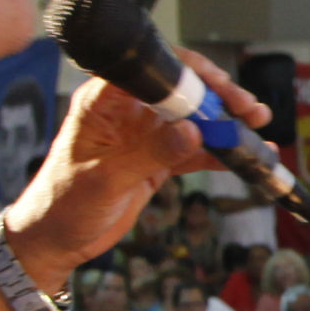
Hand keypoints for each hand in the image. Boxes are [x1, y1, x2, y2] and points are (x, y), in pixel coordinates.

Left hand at [2, 56, 273, 282]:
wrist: (53, 241)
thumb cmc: (61, 206)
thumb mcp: (105, 180)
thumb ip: (150, 154)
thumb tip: (193, 132)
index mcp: (103, 100)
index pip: (151, 70)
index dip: (189, 73)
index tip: (218, 87)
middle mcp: (126, 109)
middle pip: (180, 89)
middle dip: (218, 95)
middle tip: (247, 108)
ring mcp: (143, 133)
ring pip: (193, 117)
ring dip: (224, 122)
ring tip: (256, 125)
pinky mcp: (155, 157)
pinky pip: (194, 148)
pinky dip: (220, 151)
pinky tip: (245, 154)